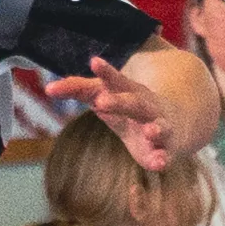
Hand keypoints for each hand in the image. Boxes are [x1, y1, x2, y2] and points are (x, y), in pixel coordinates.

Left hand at [45, 54, 178, 168]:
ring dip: (155, 129)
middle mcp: (147, 107)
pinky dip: (163, 159)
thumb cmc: (131, 109)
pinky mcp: (165, 150)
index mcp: (130, 92)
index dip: (106, 72)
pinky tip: (159, 164)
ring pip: (159, 127)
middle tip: (101, 102)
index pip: (116, 80)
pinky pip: (165, 155)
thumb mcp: (106, 97)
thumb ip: (79, 89)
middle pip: (134, 103)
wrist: (176, 124)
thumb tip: (49, 88)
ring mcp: (159, 127)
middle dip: (119, 102)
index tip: (93, 61)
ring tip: (149, 132)